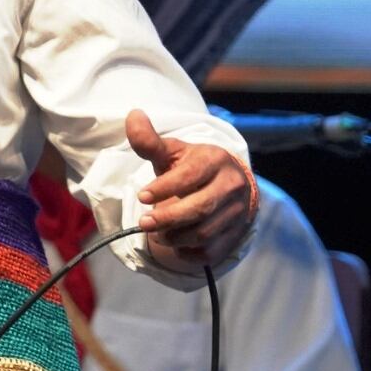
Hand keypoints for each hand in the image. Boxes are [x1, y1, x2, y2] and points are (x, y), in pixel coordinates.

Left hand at [128, 109, 254, 273]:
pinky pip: (212, 252)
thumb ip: (150, 141)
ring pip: (204, 233)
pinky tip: (175, 247)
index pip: (190, 176)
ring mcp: (237, 212)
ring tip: (156, 233)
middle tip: (143, 222)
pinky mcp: (236, 233)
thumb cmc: (193, 166)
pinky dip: (190, 254)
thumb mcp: (173, 151)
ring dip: (175, 237)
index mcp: (214, 160)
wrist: (228, 182)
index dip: (164, 187)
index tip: (141, 195)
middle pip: (199, 209)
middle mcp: (231, 186)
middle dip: (167, 218)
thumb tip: (133, 115)